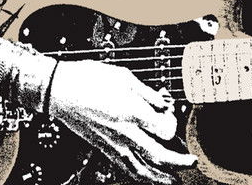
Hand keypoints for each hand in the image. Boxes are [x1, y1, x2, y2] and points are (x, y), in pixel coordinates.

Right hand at [48, 60, 197, 183]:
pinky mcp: (102, 147)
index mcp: (132, 111)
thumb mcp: (125, 77)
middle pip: (157, 155)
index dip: (174, 126)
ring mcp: (112, 142)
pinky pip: (124, 167)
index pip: (164, 130)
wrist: (59, 89)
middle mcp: (124, 131)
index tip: (172, 118)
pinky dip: (138, 174)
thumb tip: (163, 104)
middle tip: (191, 162)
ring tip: (173, 181)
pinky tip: (146, 176)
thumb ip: (148, 94)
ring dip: (159, 177)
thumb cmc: (89, 78)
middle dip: (178, 162)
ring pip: (140, 168)